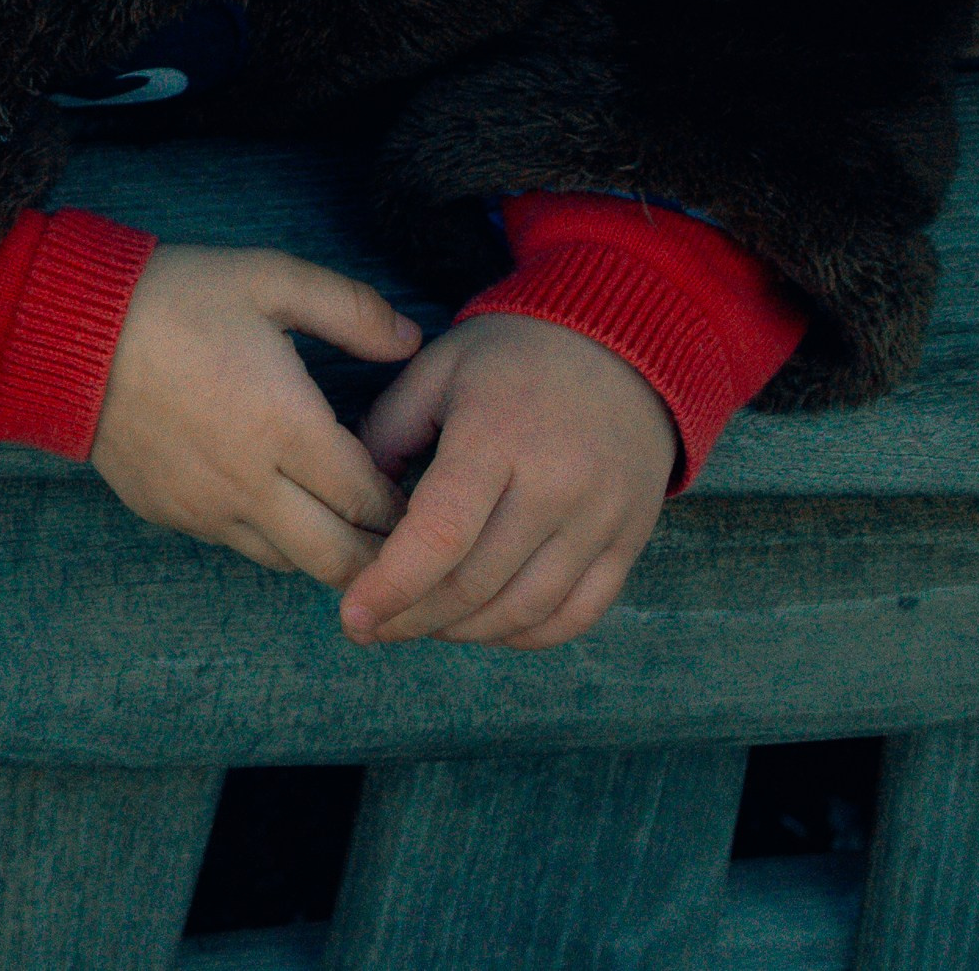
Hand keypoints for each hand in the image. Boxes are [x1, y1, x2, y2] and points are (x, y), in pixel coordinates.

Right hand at [90, 245, 420, 587]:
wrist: (67, 330)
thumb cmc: (173, 297)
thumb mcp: (269, 278)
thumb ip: (351, 308)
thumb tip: (412, 341)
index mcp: (286, 427)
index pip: (370, 500)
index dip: (408, 509)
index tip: (427, 499)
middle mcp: (251, 483)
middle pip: (338, 558)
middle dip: (381, 559)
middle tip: (407, 542)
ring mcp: (206, 506)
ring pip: (289, 563)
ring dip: (326, 553)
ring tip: (349, 528)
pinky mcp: (169, 513)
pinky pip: (236, 544)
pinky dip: (271, 538)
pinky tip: (279, 504)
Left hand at [339, 314, 675, 651]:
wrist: (624, 343)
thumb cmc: (513, 355)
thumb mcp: (437, 369)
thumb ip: (388, 432)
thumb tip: (352, 502)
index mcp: (498, 436)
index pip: (440, 534)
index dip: (391, 585)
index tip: (351, 613)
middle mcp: (556, 485)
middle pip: (476, 583)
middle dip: (412, 617)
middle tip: (369, 627)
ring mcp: (600, 519)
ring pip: (523, 610)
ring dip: (462, 632)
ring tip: (418, 624)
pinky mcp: (628, 540)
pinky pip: (576, 614)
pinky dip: (524, 634)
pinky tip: (483, 625)